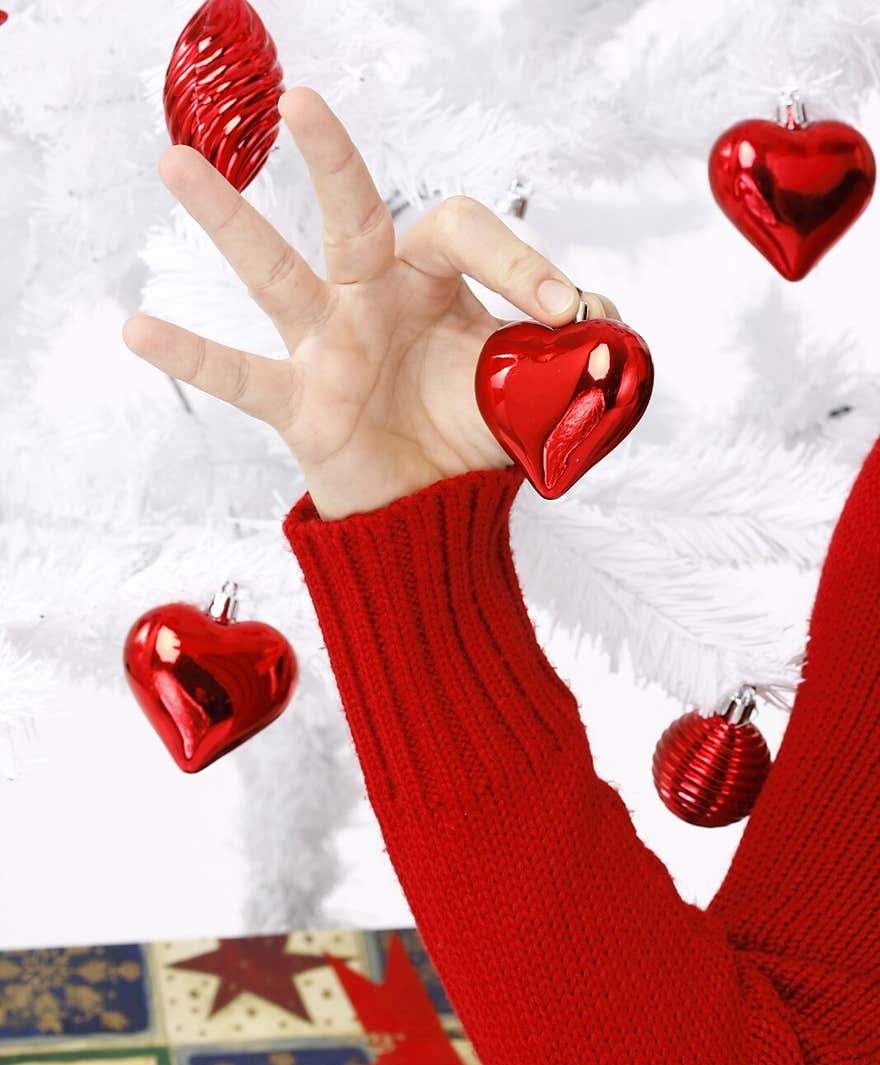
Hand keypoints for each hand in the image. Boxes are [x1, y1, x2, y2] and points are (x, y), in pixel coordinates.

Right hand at [124, 88, 618, 519]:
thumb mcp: (526, 389)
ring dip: (226, 220)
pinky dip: (192, 358)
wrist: (431, 513)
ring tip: (175, 163)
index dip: (514, 260)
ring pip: (274, 272)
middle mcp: (373, 297)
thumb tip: (609, 325)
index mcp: (433, 283)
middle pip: (351, 214)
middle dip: (333, 161)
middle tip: (306, 104)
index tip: (559, 309)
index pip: (463, 233)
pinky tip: (137, 330)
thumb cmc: (469, 436)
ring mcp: (327, 346)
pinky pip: (241, 377)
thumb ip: (564, 352)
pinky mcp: (299, 403)